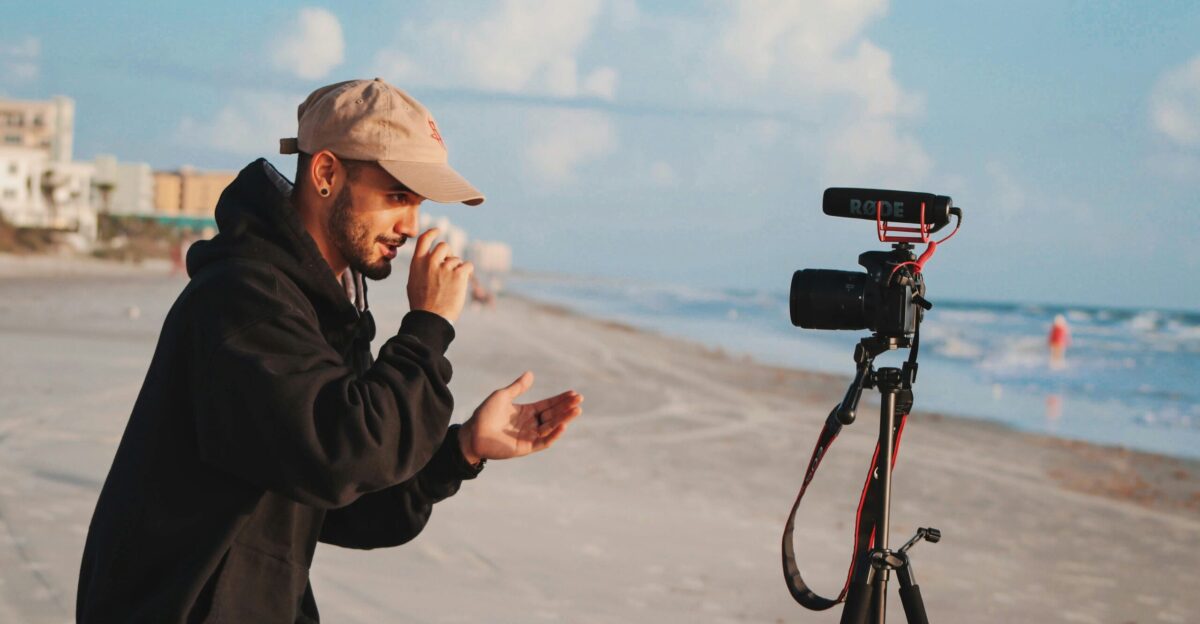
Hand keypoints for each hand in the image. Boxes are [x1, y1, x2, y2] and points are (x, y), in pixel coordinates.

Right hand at [407, 228, 472, 322]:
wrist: (431, 318)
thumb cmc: (421, 304)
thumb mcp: (413, 283)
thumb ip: (420, 268)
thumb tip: (426, 259)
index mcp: (418, 263)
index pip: (424, 239)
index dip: (432, 233)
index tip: (438, 230)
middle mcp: (431, 262)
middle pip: (444, 246)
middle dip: (449, 254)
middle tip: (450, 266)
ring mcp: (445, 268)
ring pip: (457, 259)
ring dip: (457, 269)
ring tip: (452, 285)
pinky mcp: (459, 275)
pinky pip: (468, 265)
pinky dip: (468, 271)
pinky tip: (463, 281)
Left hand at [458, 372, 582, 463]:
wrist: (472, 433)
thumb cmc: (485, 414)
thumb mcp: (503, 396)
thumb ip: (518, 387)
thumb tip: (531, 374)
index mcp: (527, 412)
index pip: (548, 405)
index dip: (560, 399)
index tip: (573, 393)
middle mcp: (530, 424)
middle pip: (553, 415)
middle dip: (566, 408)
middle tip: (579, 400)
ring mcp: (529, 436)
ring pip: (551, 427)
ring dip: (564, 419)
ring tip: (576, 410)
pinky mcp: (526, 447)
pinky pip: (544, 441)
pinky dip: (554, 434)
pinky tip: (563, 425)